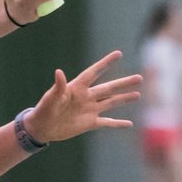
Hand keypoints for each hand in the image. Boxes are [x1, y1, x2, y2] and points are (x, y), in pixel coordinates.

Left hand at [23, 51, 141, 143]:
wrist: (41, 128)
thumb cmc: (44, 110)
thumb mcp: (51, 98)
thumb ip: (58, 86)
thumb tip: (59, 71)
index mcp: (77, 88)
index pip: (94, 72)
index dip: (105, 63)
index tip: (118, 53)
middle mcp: (86, 97)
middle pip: (108, 88)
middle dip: (124, 83)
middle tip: (140, 77)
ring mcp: (89, 110)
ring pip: (111, 102)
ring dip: (124, 99)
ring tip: (138, 94)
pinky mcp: (89, 123)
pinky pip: (107, 123)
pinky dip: (118, 124)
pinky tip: (129, 123)